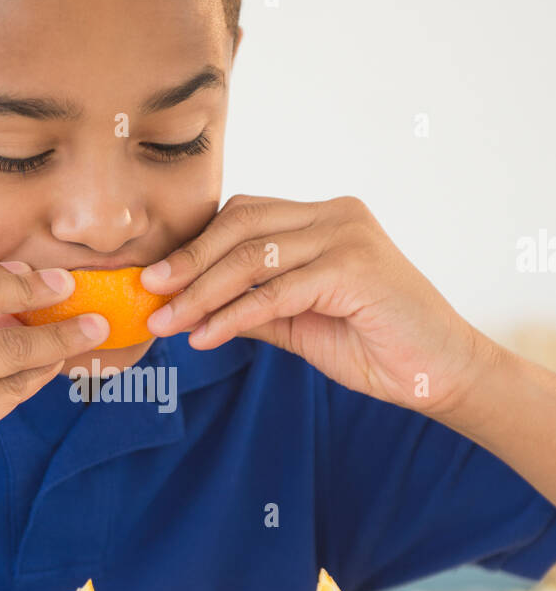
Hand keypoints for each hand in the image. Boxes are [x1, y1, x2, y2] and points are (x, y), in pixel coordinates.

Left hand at [141, 194, 483, 416]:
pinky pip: (277, 290)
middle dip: (189, 261)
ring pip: (253, 255)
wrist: (440, 375)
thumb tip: (191, 307)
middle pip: (241, 224)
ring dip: (202, 291)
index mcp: (323, 218)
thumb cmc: (376, 347)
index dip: (195, 245)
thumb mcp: (298, 323)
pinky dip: (235, 314)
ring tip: (168, 321)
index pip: (244, 216)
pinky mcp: (354, 269)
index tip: (156, 280)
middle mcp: (336, 215)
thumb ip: (253, 306)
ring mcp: (348, 236)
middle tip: (149, 293)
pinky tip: (206, 335)